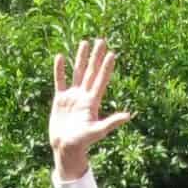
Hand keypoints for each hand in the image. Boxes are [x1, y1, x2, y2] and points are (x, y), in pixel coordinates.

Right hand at [49, 38, 132, 179]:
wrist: (66, 147)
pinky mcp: (60, 99)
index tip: (112, 53)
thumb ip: (112, 122)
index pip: (101, 80)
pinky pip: (60, 81)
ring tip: (84, 43)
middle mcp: (84, 96)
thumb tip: (128, 116)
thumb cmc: (83, 142)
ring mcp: (72, 96)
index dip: (106, 67)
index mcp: (93, 101)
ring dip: (80, 58)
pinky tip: (59, 57)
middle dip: (96, 56)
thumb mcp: (98, 131)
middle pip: (91, 71)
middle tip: (102, 40)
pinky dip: (60, 70)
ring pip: (77, 72)